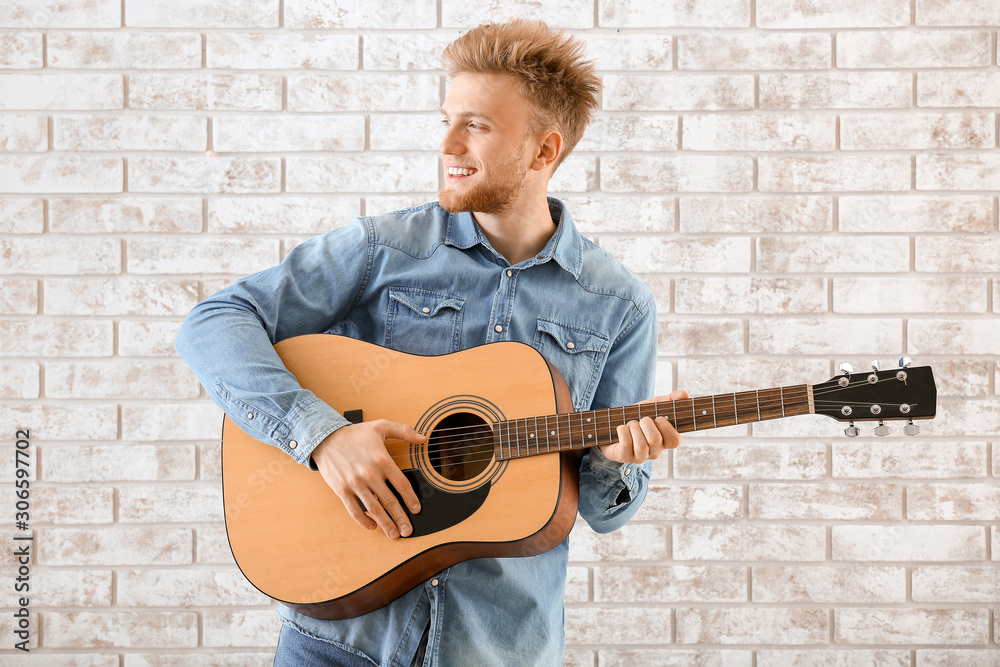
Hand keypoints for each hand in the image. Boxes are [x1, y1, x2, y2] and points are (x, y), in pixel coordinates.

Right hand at [311, 419, 426, 539]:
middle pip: (390, 501)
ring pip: (374, 509)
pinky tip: (372, 526)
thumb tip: (423, 437)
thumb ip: (404, 431)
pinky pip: (354, 510)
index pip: (402, 484)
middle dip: (401, 518)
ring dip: (385, 524)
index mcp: (382, 460)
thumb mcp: (381, 426)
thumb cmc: (355, 434)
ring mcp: (355, 484)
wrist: (326, 438)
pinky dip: (363, 521)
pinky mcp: (342, 490)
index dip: (411, 499)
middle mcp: (370, 474)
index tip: (416, 509)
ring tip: (394, 534)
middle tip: (408, 530)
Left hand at [599, 390, 689, 463]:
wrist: (613, 424)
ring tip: (631, 424)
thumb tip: (684, 394)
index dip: (667, 428)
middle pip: (655, 440)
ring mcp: (640, 456)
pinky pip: (626, 444)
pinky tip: (622, 428)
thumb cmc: (638, 417)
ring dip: (634, 428)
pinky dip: (623, 430)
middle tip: (641, 420)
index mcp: (665, 440)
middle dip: (646, 423)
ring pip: (641, 445)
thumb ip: (670, 399)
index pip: (675, 441)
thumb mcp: (654, 406)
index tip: (659, 418)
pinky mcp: (625, 457)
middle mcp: (654, 451)